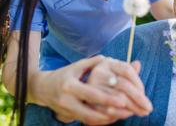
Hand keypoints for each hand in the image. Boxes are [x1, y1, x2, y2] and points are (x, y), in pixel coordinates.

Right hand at [31, 56, 151, 124]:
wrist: (44, 88)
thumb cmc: (65, 74)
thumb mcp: (77, 66)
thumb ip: (93, 62)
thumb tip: (109, 59)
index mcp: (70, 85)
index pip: (91, 93)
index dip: (107, 97)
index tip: (123, 98)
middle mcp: (67, 100)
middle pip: (91, 111)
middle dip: (110, 112)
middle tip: (128, 110)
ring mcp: (67, 111)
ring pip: (90, 120)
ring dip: (108, 119)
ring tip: (124, 115)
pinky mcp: (69, 117)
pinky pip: (87, 122)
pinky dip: (101, 121)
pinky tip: (113, 117)